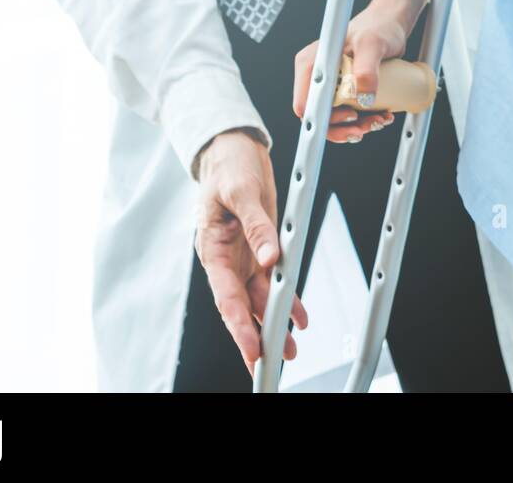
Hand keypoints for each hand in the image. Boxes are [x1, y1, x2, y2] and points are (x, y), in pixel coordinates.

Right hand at [195, 129, 306, 374]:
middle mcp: (226, 259)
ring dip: (273, 322)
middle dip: (254, 336)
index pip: (226, 297)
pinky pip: (273, 279)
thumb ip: (256, 226)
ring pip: (258, 298)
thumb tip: (271, 257)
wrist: (233, 150)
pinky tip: (300, 316)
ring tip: (290, 348)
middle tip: (270, 363)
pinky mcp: (259, 248)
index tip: (253, 348)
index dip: (239, 326)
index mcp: (212, 249)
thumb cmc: (228, 167)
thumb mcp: (241, 192)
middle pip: (239, 306)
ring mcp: (242, 256)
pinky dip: (287, 297)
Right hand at [293, 2, 409, 142]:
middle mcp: (316, 75)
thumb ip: (366, 69)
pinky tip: (381, 116)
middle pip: (319, 116)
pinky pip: (346, 113)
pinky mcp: (343, 89)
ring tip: (379, 120)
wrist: (391, 23)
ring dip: (356, 127)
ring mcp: (330, 83)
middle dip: (343, 127)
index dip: (324, 119)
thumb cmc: (379, 26)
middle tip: (368, 125)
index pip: (306, 104)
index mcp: (312, 64)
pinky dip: (363, 121)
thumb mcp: (373, 44)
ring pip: (334, 119)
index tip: (351, 117)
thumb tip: (362, 97)